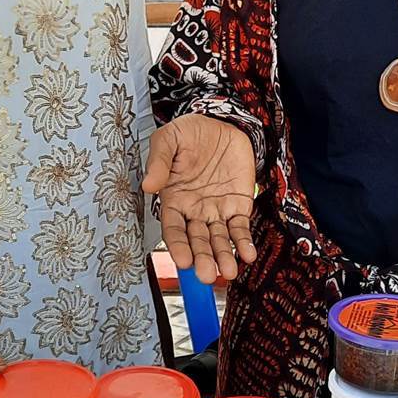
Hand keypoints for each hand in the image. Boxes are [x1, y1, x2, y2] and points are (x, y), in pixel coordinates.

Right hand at [142, 115, 257, 284]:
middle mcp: (194, 211)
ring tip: (229, 272)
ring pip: (219, 239)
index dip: (178, 245)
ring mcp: (217, 211)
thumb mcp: (169, 139)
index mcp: (173, 200)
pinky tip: (248, 254)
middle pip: (197, 241)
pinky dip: (244, 242)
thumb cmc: (190, 132)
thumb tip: (149, 185)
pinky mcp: (238, 206)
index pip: (174, 229)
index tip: (183, 261)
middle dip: (202, 259)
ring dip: (223, 256)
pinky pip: (240, 228)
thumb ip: (159, 161)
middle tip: (206, 276)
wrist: (222, 122)